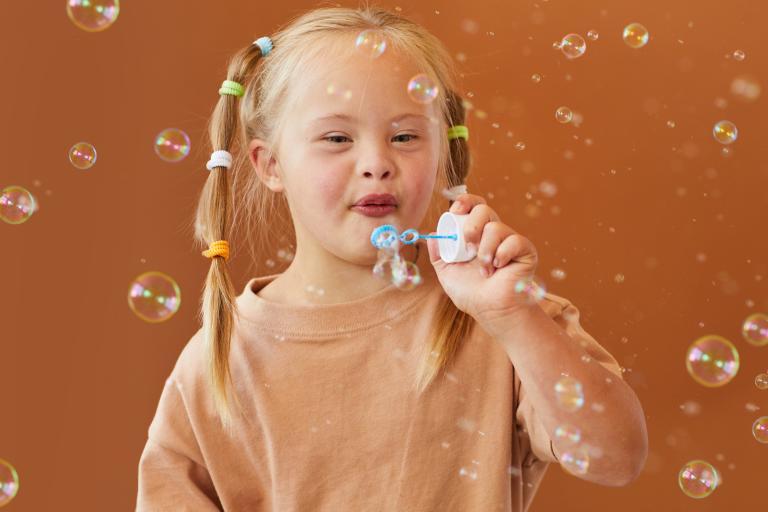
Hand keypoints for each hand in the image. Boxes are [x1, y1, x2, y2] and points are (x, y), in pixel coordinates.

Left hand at [425, 193, 539, 323]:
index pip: (473, 206)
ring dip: (485, 251)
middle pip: (484, 209)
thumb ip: (437, 255)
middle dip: (472, 226)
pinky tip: (499, 269)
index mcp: (476, 234)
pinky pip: (514, 240)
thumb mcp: (447, 273)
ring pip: (496, 227)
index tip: (455, 211)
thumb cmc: (471, 294)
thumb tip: (431, 234)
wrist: (491, 310)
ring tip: (485, 269)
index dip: (465, 202)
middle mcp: (493, 234)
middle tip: (469, 247)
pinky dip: (502, 255)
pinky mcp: (525, 250)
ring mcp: (510, 241)